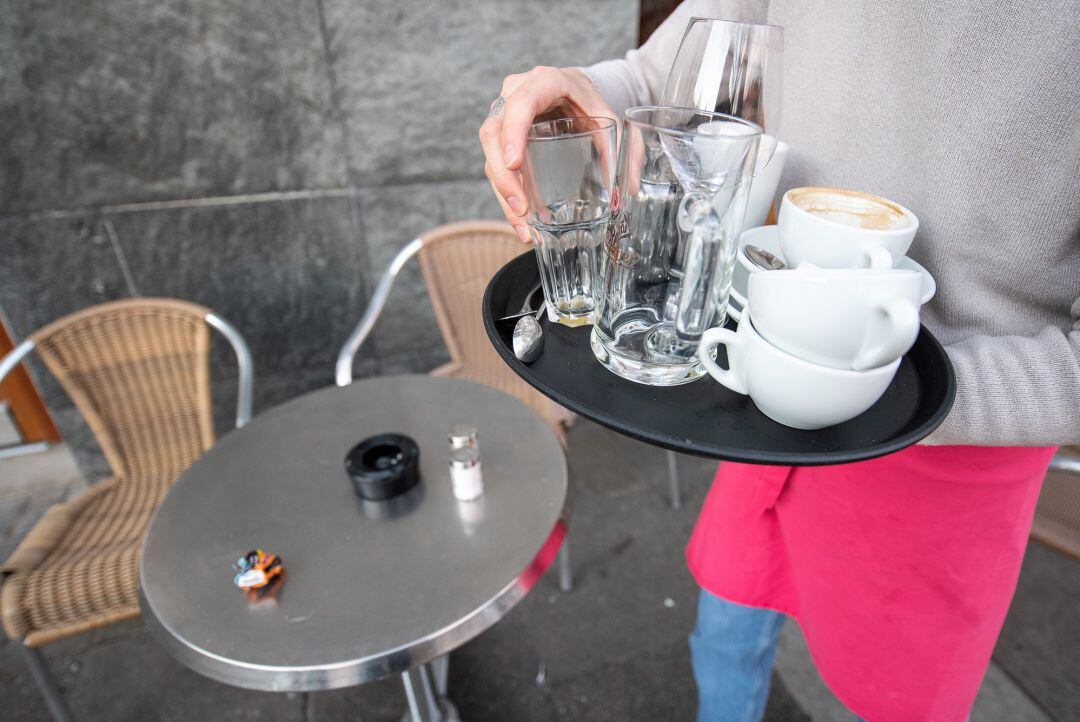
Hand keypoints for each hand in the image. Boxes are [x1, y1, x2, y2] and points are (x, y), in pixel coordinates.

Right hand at [479, 66, 615, 241]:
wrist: (574, 90)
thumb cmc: (588, 101)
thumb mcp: (607, 118)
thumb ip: (621, 149)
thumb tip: (628, 189)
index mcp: (543, 82)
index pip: (520, 105)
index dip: (512, 133)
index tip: (514, 164)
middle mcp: (514, 94)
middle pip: (494, 133)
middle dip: (504, 176)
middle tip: (521, 208)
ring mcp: (503, 114)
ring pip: (490, 153)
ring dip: (503, 192)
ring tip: (523, 225)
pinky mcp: (501, 135)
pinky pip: (495, 163)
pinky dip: (506, 193)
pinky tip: (520, 220)